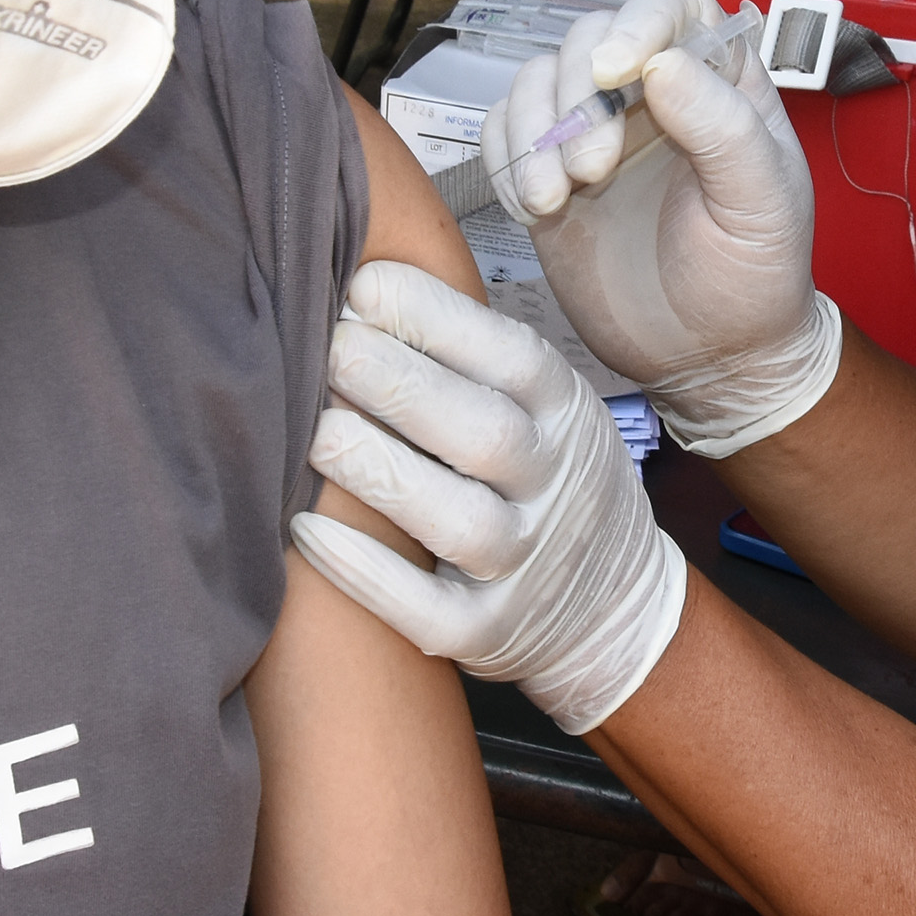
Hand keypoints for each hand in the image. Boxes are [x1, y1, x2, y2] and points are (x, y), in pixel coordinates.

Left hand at [294, 263, 687, 733]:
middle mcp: (557, 487)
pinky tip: (305, 531)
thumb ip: (471, 357)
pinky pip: (429, 610)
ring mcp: (528, 567)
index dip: (436, 318)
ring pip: (461, 523)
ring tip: (313, 432)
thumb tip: (359, 281)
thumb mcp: (542, 406)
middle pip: (485, 434)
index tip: (361, 286)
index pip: (512, 358)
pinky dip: (367, 574)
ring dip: (382, 473)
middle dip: (400, 385)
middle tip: (326, 347)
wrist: (610, 609)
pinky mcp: (488, 634)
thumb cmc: (544, 479)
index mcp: (567, 415)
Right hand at [483, 0, 841, 456]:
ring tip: (556, 197)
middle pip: (586, 39)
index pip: (671, 6)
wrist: (712, 357)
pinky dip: (505, 162)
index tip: (613, 70)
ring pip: (535, 81)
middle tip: (594, 170)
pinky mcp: (550, 177)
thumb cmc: (755, 278)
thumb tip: (663, 64)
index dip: (636, 20)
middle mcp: (651, 95)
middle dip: (577, 99)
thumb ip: (723, 128)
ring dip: (534, 132)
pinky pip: (503, 135)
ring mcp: (595, 133)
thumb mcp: (762, 204)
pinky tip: (538, 208)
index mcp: (719, 81)